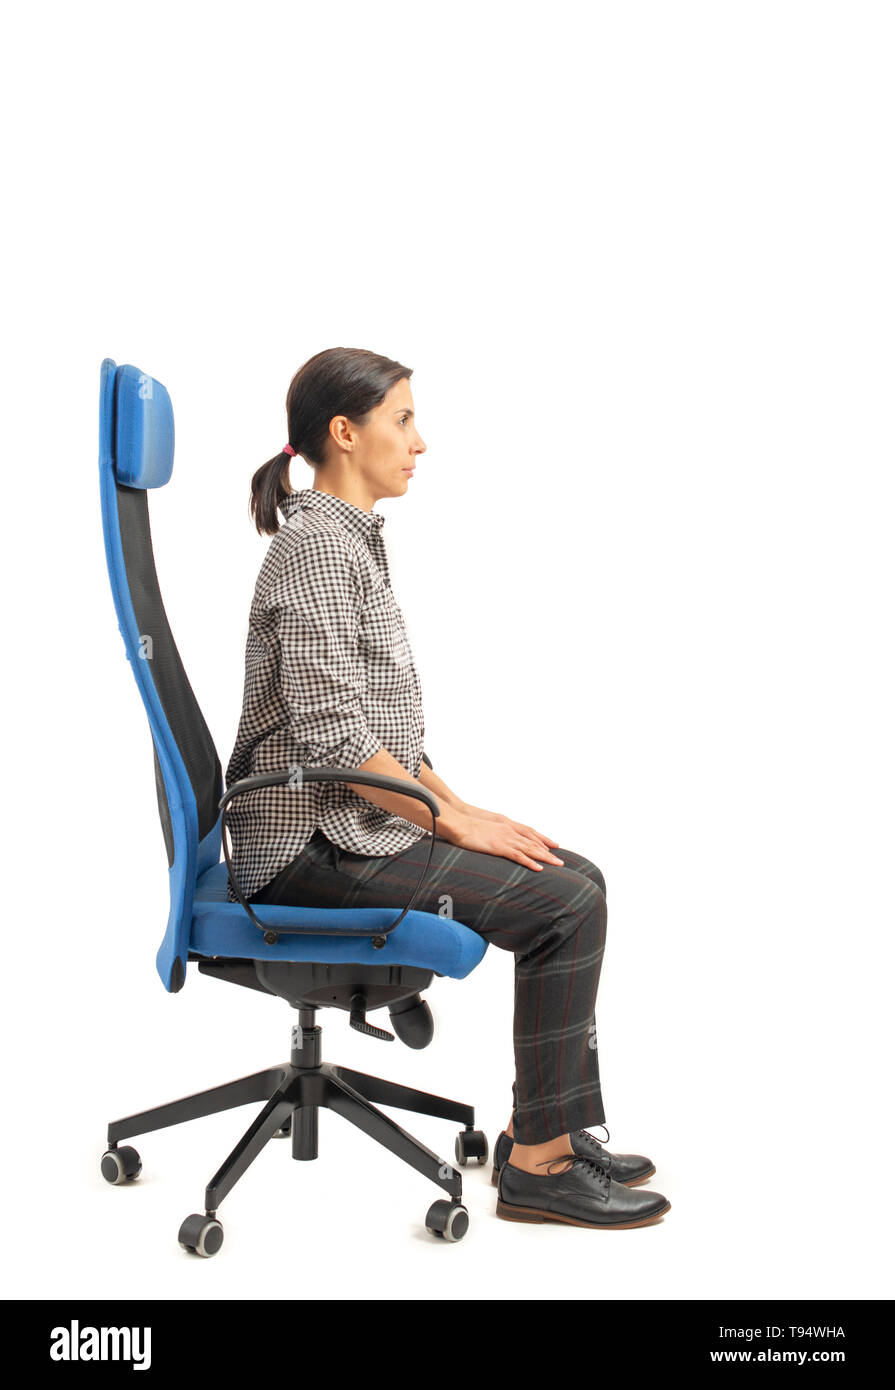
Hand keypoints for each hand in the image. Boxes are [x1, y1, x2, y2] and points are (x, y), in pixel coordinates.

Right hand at [444, 810, 564, 870]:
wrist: (458, 822)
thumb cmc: (467, 825)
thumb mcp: (485, 826)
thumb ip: (494, 831)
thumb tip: (496, 838)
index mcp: (507, 825)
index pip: (529, 833)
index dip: (542, 840)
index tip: (553, 846)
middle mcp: (510, 830)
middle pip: (533, 842)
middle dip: (548, 851)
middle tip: (561, 860)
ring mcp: (506, 838)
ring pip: (530, 849)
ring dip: (545, 857)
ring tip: (557, 865)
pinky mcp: (499, 847)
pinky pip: (518, 856)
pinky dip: (530, 862)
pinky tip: (539, 868)